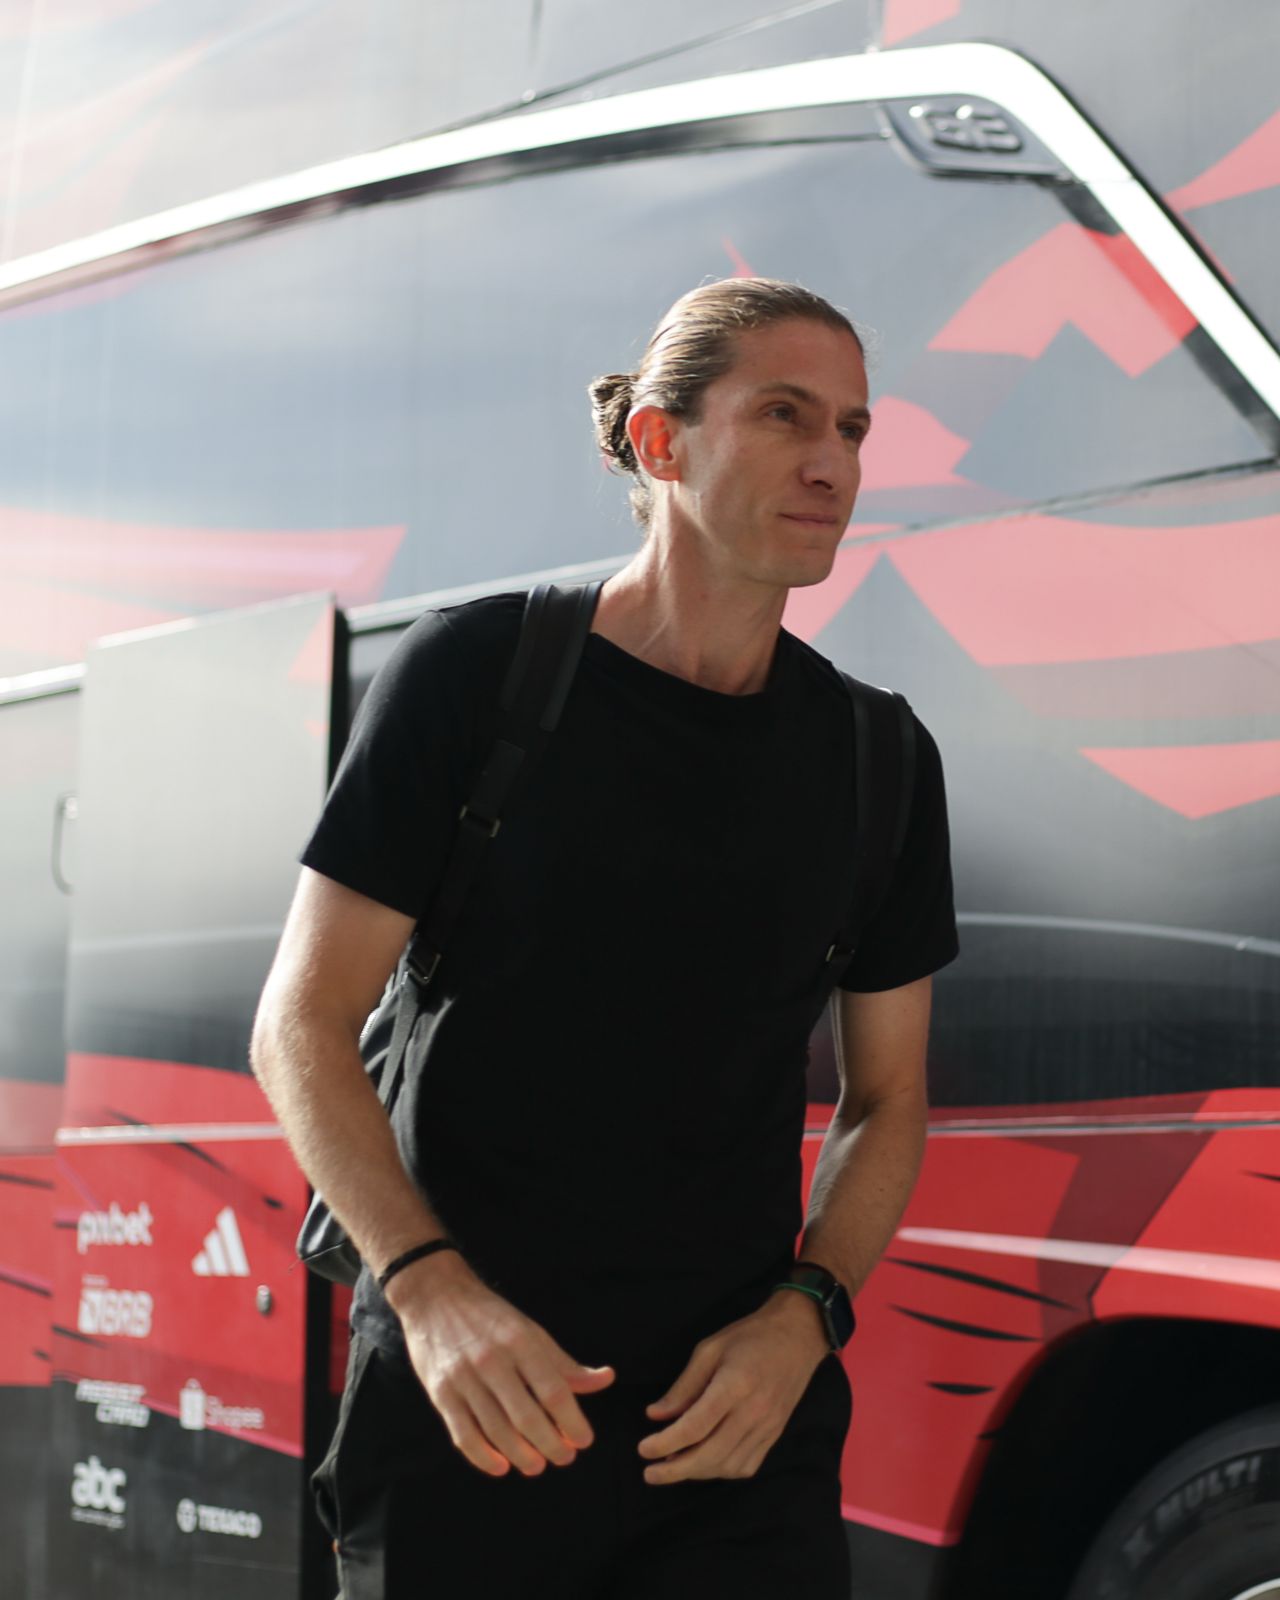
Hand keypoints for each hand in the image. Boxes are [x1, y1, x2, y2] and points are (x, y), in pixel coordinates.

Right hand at [388, 1253, 614, 1478]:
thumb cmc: (489, 1316)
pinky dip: (483, 1457)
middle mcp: (493, 1360)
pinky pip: (463, 1435)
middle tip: (565, 1458)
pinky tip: (500, 1466)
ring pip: (497, 1430)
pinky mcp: (440, 1393)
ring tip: (537, 1466)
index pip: (553, 1390)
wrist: (434, 1296)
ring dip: (521, 1455)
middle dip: (551, 1444)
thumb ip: (564, 1362)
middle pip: (527, 1416)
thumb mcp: (530, 1330)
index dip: (572, 1420)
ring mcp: (464, 1378)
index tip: (584, 1440)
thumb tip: (605, 1380)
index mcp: (520, 1341)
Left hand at [636, 1290, 829, 1484]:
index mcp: (734, 1386)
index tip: (643, 1449)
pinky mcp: (775, 1435)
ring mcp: (767, 1428)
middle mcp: (753, 1412)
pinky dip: (721, 1471)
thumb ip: (684, 1386)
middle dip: (675, 1470)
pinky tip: (705, 1464)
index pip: (695, 1426)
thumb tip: (656, 1415)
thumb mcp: (709, 1349)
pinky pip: (746, 1466)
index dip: (666, 1442)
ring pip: (727, 1465)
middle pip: (710, 1454)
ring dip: (697, 1473)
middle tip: (650, 1473)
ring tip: (673, 1466)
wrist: (797, 1336)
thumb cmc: (749, 1337)